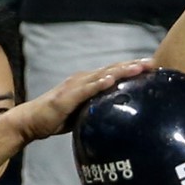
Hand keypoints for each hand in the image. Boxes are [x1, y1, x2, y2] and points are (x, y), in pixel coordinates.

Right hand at [9, 59, 152, 143]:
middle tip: (152, 63)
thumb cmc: (57, 118)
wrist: (31, 121)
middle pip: (112, 69)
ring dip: (120, 71)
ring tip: (137, 68)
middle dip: (132, 65)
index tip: (151, 67)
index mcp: (88, 82)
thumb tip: (119, 115)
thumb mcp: (84, 113)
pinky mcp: (67, 97)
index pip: (114, 72)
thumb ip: (99, 109)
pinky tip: (111, 80)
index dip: (132, 68)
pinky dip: (99, 84)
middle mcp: (83, 79)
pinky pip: (86, 89)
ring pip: (102, 75)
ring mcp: (75, 86)